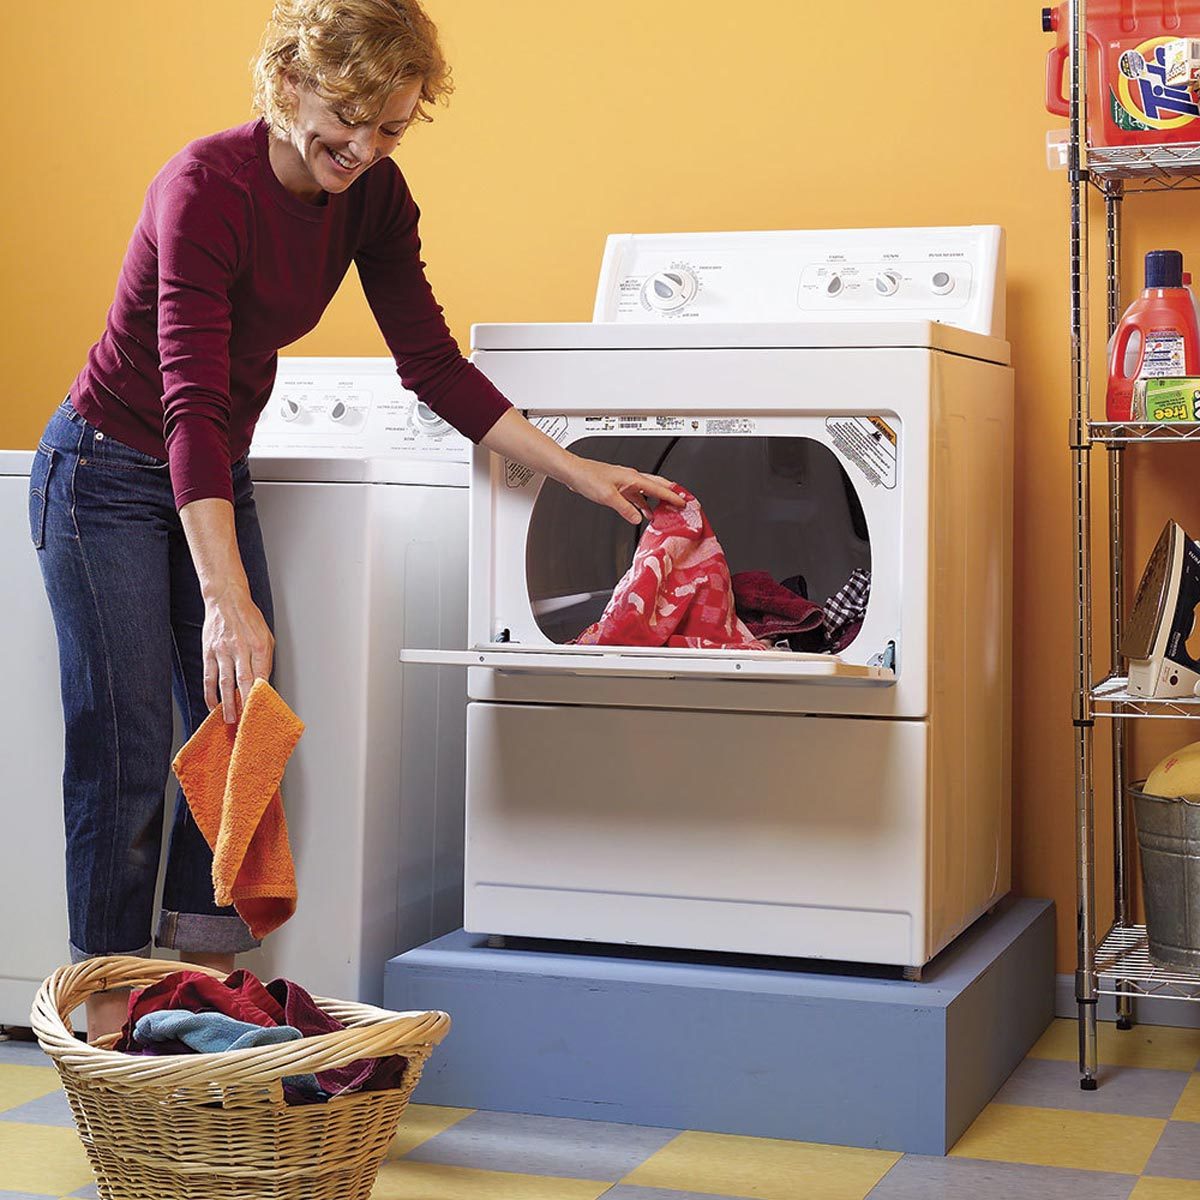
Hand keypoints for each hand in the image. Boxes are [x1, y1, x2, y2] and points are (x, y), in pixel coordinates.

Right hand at [201, 584, 273, 723]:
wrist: (226, 600)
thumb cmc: (249, 618)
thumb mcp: (266, 635)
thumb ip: (266, 659)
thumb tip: (264, 682)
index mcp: (258, 645)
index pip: (262, 675)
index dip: (261, 694)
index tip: (262, 709)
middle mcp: (240, 649)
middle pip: (244, 681)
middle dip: (245, 703)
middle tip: (246, 721)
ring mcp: (222, 651)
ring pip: (224, 682)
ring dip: (227, 703)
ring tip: (230, 719)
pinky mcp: (209, 652)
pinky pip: (209, 676)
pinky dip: (210, 693)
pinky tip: (213, 705)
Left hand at [563, 458, 684, 523]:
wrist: (573, 472)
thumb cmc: (587, 477)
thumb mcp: (608, 496)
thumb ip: (625, 508)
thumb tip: (637, 518)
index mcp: (632, 477)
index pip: (659, 488)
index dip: (672, 496)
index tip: (683, 502)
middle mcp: (631, 478)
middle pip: (657, 485)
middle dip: (670, 494)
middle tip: (680, 502)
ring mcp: (625, 482)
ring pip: (647, 491)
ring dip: (657, 501)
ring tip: (665, 511)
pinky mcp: (618, 487)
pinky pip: (636, 496)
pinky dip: (643, 503)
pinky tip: (643, 512)